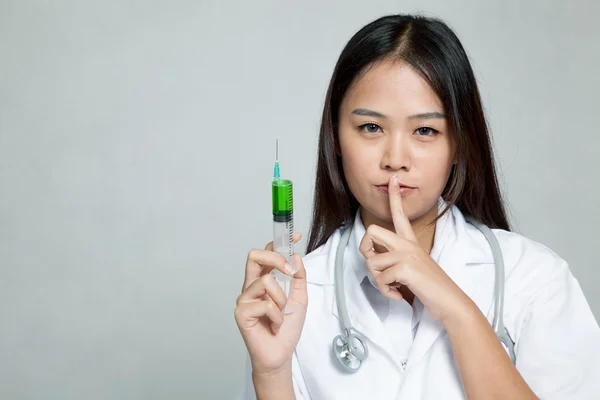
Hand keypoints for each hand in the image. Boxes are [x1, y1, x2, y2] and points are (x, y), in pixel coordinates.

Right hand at [234, 234, 307, 374]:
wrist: (280, 354)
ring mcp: (244, 299)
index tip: (295, 238)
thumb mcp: (300, 298)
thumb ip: (298, 277)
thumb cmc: (287, 329)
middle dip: (275, 258)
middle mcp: (251, 286)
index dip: (279, 244)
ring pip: (266, 281)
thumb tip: (296, 256)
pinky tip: (275, 325)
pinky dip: (277, 316)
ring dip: (282, 299)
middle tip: (289, 272)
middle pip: (254, 256)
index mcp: (263, 281)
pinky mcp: (241, 313)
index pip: (266, 255)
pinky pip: (265, 304)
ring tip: (282, 314)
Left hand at [358, 175, 472, 321]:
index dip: (394, 197)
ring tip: (394, 287)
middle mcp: (407, 244)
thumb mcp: (412, 267)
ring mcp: (407, 254)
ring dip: (379, 281)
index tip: (393, 179)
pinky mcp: (405, 267)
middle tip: (375, 263)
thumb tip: (373, 260)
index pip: (400, 215)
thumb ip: (394, 259)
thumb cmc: (430, 287)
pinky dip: (386, 291)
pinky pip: (380, 279)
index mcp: (410, 242)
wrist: (450, 301)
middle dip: (365, 249)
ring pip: (372, 262)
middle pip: (371, 231)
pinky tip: (399, 295)